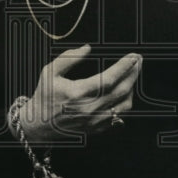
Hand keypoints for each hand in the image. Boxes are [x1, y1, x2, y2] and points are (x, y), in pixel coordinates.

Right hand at [19, 44, 141, 143]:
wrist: (38, 124)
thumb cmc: (45, 96)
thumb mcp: (50, 72)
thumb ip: (69, 57)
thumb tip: (87, 48)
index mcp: (78, 93)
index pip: (110, 78)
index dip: (124, 66)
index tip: (133, 56)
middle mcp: (89, 109)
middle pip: (122, 90)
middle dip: (134, 73)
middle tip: (139, 60)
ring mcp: (95, 121)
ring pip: (124, 104)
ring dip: (132, 87)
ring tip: (132, 74)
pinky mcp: (97, 128)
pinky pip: (119, 116)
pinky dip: (125, 102)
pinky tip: (125, 91)